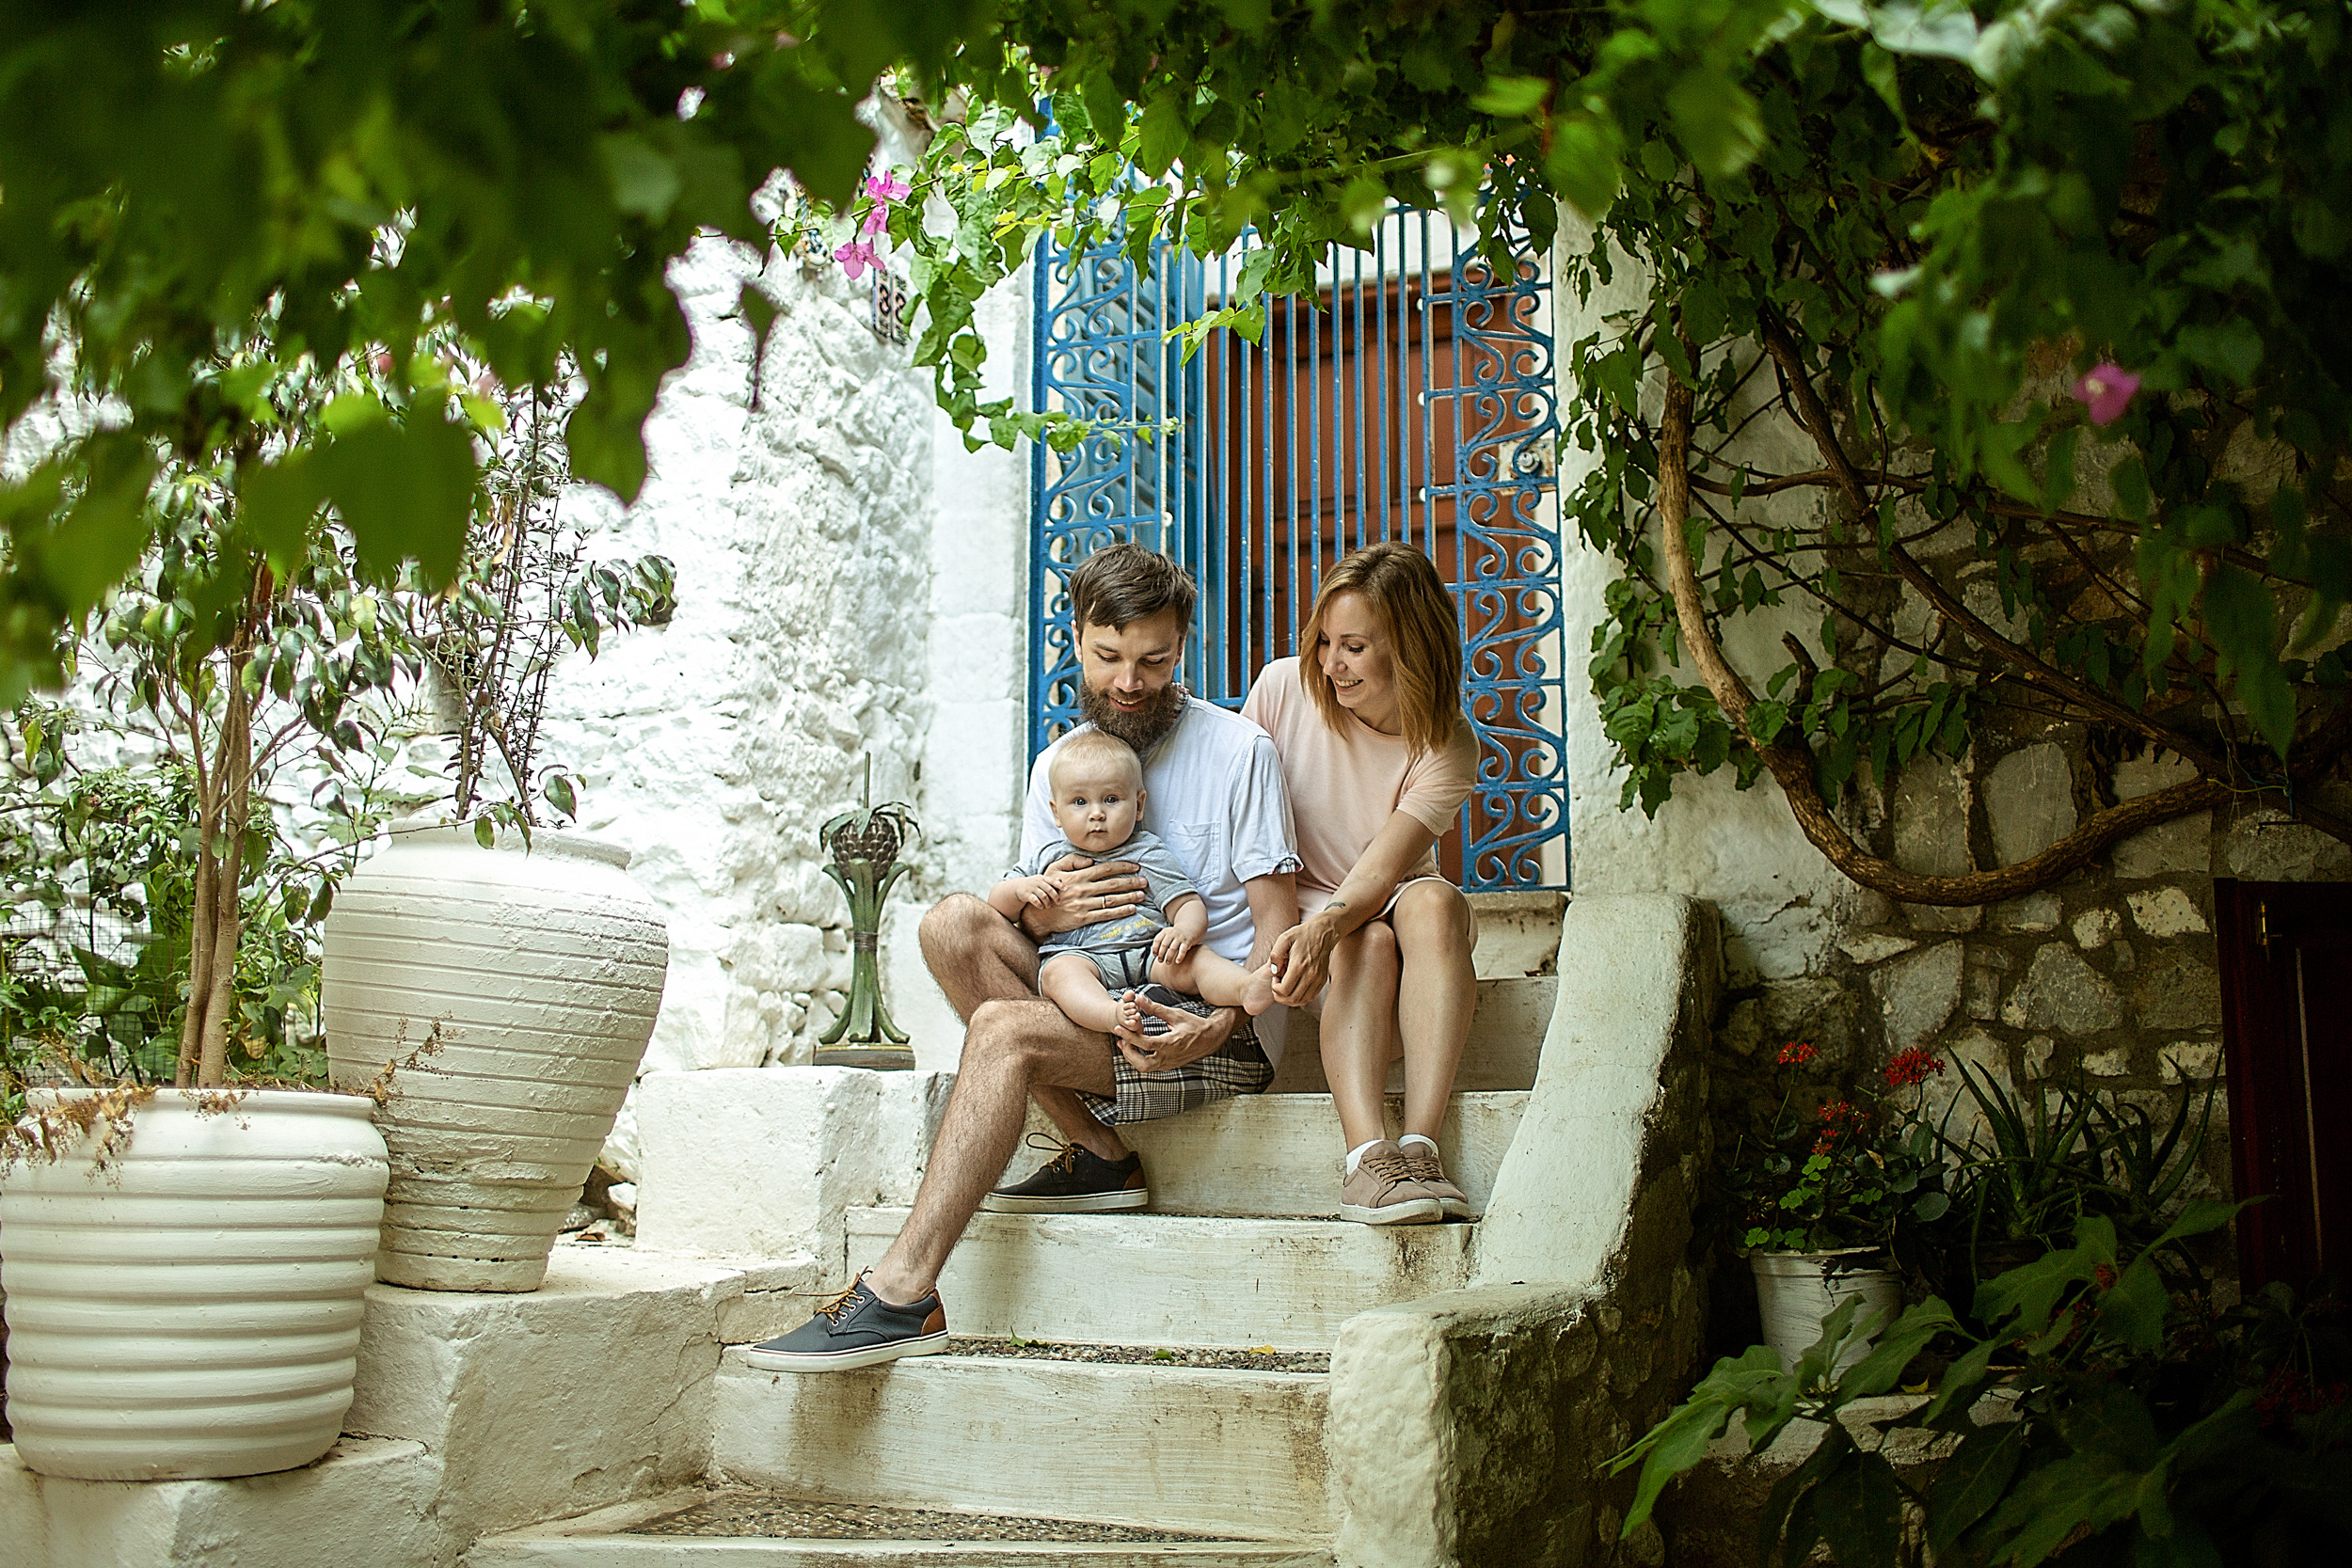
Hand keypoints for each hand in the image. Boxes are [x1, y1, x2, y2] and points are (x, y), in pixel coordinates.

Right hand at [1022, 876, 1061, 908]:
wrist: (1018, 887)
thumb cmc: (1034, 885)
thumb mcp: (1041, 881)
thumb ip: (1051, 881)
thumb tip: (1060, 879)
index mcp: (1042, 878)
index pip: (1052, 880)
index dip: (1059, 885)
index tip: (1066, 889)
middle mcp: (1037, 882)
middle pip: (1049, 889)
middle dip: (1055, 896)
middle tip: (1059, 902)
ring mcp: (1032, 888)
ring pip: (1043, 896)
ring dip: (1047, 902)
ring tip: (1049, 906)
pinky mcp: (1027, 894)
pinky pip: (1035, 900)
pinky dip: (1039, 904)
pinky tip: (1041, 907)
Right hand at [1023, 856, 1145, 935]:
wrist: (1038, 914)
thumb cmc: (1049, 889)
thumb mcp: (1055, 870)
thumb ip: (1071, 861)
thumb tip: (1090, 860)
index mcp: (1078, 876)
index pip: (1105, 869)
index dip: (1122, 867)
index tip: (1135, 866)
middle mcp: (1083, 889)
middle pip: (1113, 884)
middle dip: (1131, 881)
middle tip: (1145, 881)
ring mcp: (1084, 904)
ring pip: (1112, 899)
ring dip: (1129, 896)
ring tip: (1142, 895)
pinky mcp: (1084, 918)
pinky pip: (1106, 914)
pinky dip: (1121, 911)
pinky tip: (1131, 909)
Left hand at [1114, 992, 1234, 1073]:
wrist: (1211, 1039)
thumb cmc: (1194, 1025)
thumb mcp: (1175, 1014)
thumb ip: (1155, 1008)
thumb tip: (1139, 998)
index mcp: (1170, 1044)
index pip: (1144, 1044)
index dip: (1129, 1036)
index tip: (1118, 1028)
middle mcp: (1169, 1057)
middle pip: (1142, 1064)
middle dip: (1128, 1053)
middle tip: (1121, 1040)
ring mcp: (1169, 1064)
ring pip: (1145, 1068)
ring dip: (1133, 1057)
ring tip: (1126, 1043)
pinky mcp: (1169, 1065)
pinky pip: (1150, 1066)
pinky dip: (1140, 1059)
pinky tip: (1136, 1048)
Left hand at [1151, 925, 1193, 963]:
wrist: (1189, 929)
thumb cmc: (1175, 936)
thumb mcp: (1167, 934)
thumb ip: (1161, 942)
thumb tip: (1155, 954)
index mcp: (1165, 931)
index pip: (1157, 940)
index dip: (1155, 949)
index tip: (1155, 955)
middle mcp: (1172, 933)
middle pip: (1164, 945)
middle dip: (1161, 954)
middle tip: (1160, 960)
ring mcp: (1180, 937)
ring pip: (1172, 948)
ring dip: (1169, 957)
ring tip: (1168, 962)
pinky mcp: (1187, 942)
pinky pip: (1182, 950)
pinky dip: (1179, 957)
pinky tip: (1177, 961)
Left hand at [1268, 914, 1340, 1008]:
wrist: (1323, 932)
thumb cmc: (1302, 934)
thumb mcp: (1283, 938)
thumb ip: (1275, 955)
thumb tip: (1274, 972)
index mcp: (1299, 965)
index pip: (1284, 990)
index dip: (1275, 988)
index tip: (1275, 978)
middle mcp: (1310, 975)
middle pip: (1292, 999)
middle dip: (1280, 996)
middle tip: (1277, 985)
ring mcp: (1318, 979)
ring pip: (1302, 1001)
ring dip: (1290, 998)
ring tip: (1286, 986)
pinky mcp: (1322, 980)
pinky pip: (1310, 997)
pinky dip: (1300, 997)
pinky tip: (1295, 987)